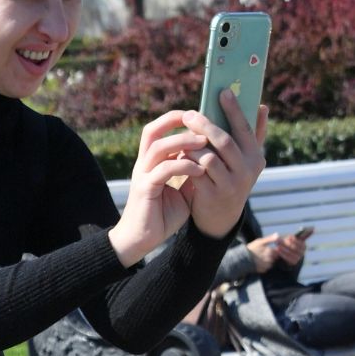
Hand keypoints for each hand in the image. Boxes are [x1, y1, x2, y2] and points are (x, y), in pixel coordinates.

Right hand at [109, 111, 206, 267]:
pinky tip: (200, 169)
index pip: (158, 130)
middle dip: (176, 120)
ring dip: (183, 142)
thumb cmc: (162, 217)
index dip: (176, 119)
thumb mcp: (184, 191)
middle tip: (201, 118)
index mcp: (152, 163)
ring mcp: (143, 176)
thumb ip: (193, 174)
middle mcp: (144, 165)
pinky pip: (164, 170)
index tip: (199, 115)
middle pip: (152, 130)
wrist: (141, 240)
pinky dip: (184, 166)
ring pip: (159, 147)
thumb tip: (213, 160)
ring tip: (204, 142)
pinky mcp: (145, 190)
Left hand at [178, 92, 267, 239]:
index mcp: (256, 157)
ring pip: (208, 157)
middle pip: (224, 141)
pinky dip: (186, 161)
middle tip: (188, 114)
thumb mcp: (245, 160)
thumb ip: (254, 135)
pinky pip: (196, 172)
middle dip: (204, 125)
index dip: (234, 110)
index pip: (245, 128)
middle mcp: (247, 170)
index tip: (222, 92)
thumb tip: (262, 106)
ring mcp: (231, 184)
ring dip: (192, 145)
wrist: (221, 218)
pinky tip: (178, 155)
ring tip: (181, 135)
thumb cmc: (231, 179)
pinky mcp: (213, 195)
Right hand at [248, 231, 304, 272]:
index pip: (277, 251)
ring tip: (261, 259)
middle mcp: (270, 259)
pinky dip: (265, 266)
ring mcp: (267, 265)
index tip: (268, 249)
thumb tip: (278, 235)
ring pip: (271, 263)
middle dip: (271, 256)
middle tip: (264, 254)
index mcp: (270, 251)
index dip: (274, 250)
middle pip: (275, 257)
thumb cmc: (252, 248)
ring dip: (268, 261)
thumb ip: (270, 239)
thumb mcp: (260, 241)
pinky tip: (260, 263)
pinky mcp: (263, 270)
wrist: (242, 259)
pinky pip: (267, 268)